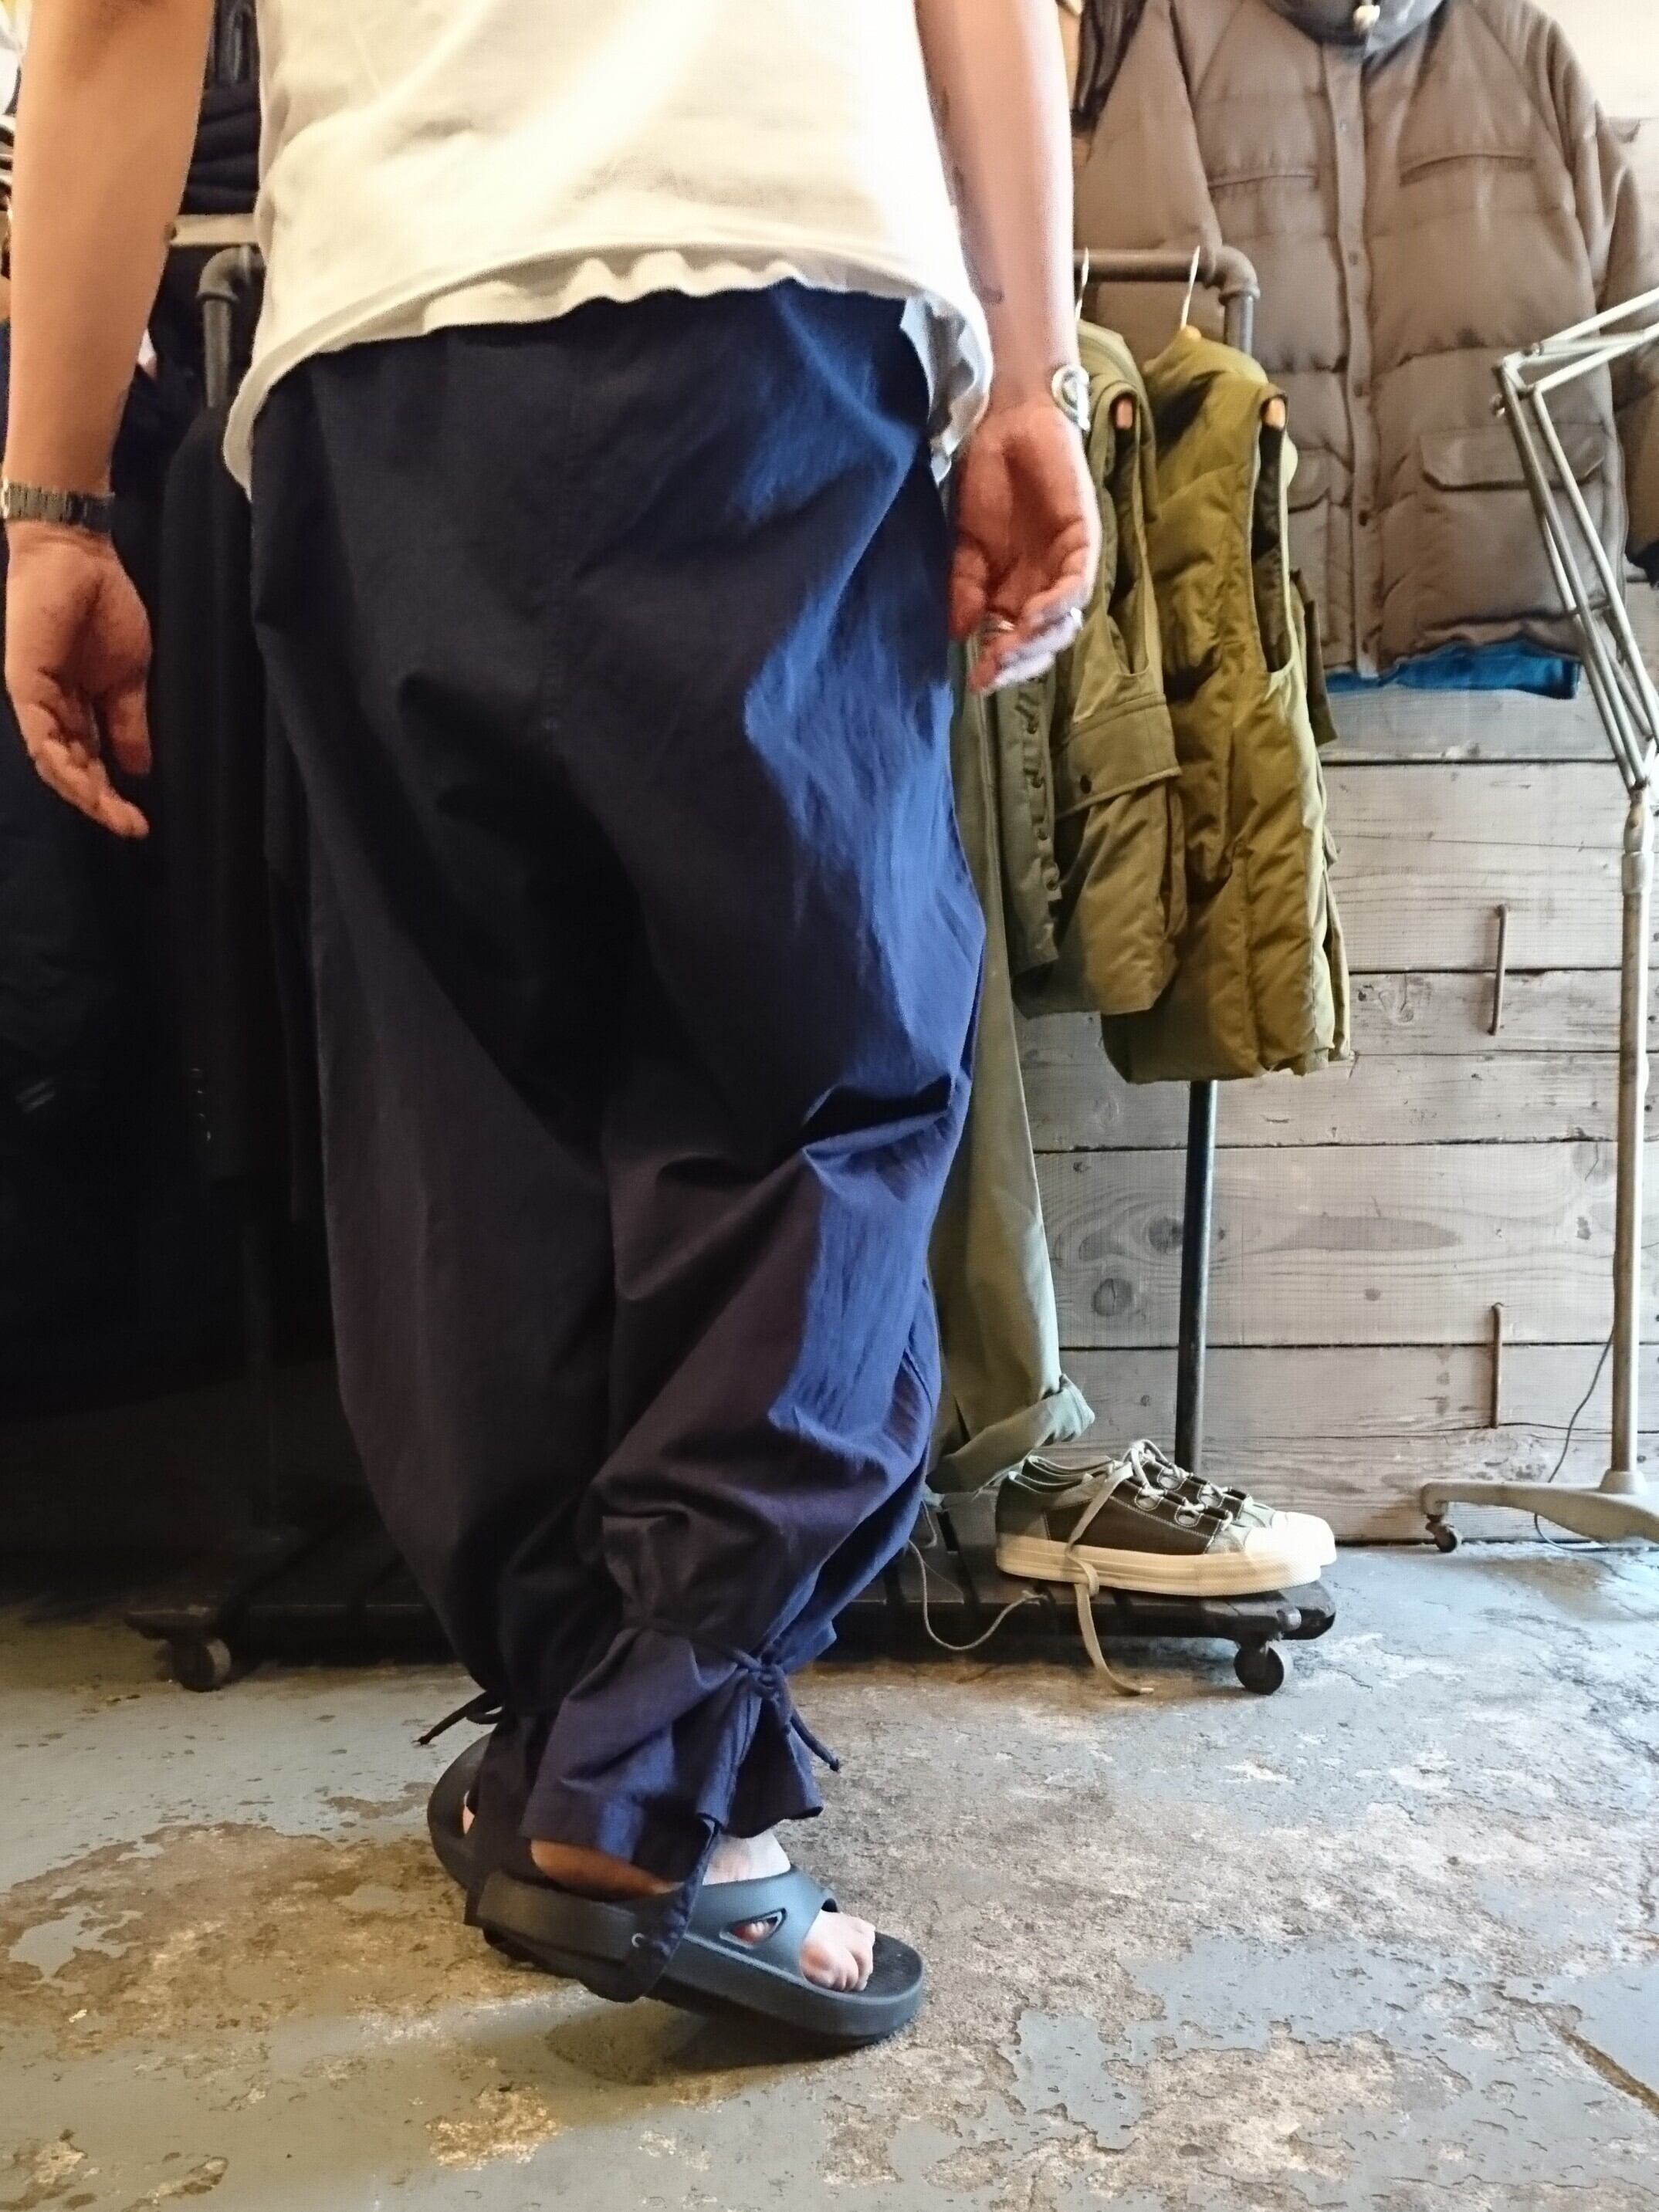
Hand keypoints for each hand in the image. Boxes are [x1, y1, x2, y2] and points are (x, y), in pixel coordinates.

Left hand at [5, 522, 151, 838]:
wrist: (81, 557)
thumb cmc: (105, 605)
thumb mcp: (128, 677)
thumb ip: (127, 723)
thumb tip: (138, 770)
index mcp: (73, 707)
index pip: (88, 761)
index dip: (111, 795)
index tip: (139, 824)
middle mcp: (49, 709)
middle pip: (70, 768)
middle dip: (99, 803)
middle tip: (129, 828)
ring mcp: (33, 698)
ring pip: (52, 762)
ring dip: (84, 793)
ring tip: (115, 817)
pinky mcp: (24, 685)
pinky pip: (41, 737)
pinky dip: (63, 765)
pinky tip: (89, 788)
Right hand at [949, 396, 1099, 694]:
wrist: (1005, 423)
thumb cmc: (985, 481)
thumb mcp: (965, 544)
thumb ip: (965, 588)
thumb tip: (960, 635)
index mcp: (1015, 592)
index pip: (1014, 643)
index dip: (998, 666)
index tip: (975, 682)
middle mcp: (1045, 586)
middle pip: (1042, 642)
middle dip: (1018, 662)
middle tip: (992, 672)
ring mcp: (1066, 565)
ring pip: (1063, 621)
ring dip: (1037, 641)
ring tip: (1009, 650)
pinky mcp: (1084, 540)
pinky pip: (1078, 583)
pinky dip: (1058, 603)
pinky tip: (1033, 616)